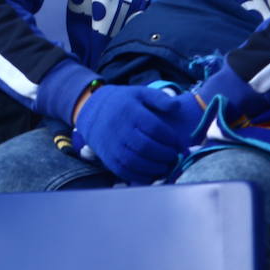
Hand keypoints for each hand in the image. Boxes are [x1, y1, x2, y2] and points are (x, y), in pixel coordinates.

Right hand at [73, 85, 191, 184]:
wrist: (92, 112)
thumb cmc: (123, 103)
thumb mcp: (139, 93)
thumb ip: (159, 98)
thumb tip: (176, 106)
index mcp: (130, 111)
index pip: (155, 128)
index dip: (170, 138)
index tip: (177, 142)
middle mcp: (119, 129)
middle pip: (147, 147)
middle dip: (165, 154)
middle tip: (174, 155)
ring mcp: (112, 145)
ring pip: (137, 162)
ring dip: (156, 167)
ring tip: (166, 165)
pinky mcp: (108, 158)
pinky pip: (126, 172)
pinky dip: (142, 176)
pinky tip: (153, 173)